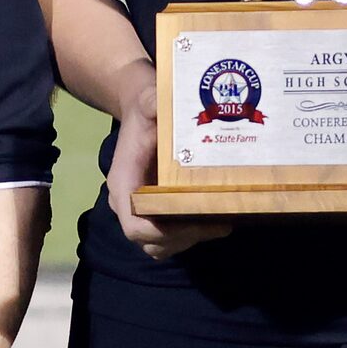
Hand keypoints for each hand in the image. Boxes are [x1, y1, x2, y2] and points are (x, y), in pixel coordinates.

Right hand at [105, 73, 228, 262]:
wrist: (145, 115)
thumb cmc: (146, 111)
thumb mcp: (148, 101)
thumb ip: (151, 102)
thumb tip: (159, 102)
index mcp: (123, 182)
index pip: (133, 224)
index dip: (159, 233)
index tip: (191, 223)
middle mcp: (128, 203)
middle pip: (151, 241)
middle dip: (186, 237)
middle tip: (220, 223)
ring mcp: (143, 211)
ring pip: (162, 246)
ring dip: (191, 240)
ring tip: (223, 222)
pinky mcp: (157, 213)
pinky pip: (172, 239)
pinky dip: (192, 236)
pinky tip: (217, 218)